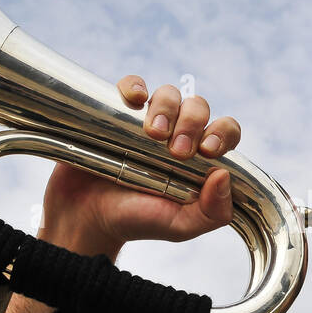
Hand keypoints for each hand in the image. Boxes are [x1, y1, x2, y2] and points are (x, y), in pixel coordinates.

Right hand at [38, 76, 243, 256]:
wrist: (86, 217)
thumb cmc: (135, 221)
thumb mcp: (179, 226)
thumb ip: (212, 212)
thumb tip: (224, 175)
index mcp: (198, 158)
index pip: (225, 131)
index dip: (222, 133)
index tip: (207, 150)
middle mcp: (177, 135)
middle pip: (198, 107)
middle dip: (192, 124)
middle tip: (176, 151)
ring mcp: (146, 122)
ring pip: (169, 94)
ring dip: (166, 108)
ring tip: (152, 134)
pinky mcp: (117, 112)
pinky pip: (132, 85)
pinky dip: (135, 87)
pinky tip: (134, 101)